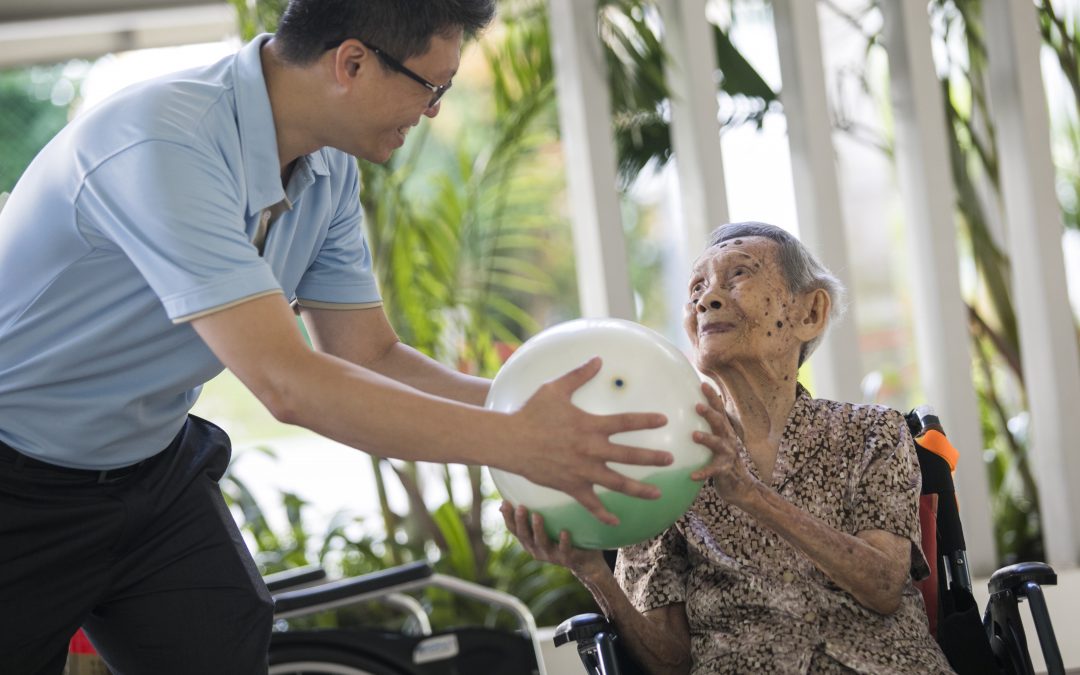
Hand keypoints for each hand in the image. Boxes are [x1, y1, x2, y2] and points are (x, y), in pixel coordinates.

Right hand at [500, 501, 607, 578]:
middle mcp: (536, 548)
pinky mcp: (566, 558)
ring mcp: (550, 555)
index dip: (508, 517)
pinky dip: (563, 541)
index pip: (514, 529)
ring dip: (538, 528)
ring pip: (541, 542)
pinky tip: (564, 532)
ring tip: (537, 515)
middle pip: (525, 535)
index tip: (505, 502)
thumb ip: (532, 513)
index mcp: (528, 541)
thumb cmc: (560, 536)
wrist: (584, 559)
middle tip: (520, 507)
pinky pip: (564, 549)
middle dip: (521, 521)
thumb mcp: (545, 526)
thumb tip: (513, 498)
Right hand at [508, 357, 671, 525]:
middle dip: (652, 458)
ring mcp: (582, 471)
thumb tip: (597, 359)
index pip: (626, 422)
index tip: (664, 421)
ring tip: (657, 493)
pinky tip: (616, 521)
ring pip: (617, 483)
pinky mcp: (571, 486)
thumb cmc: (531, 413)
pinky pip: (591, 504)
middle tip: (670, 460)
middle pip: (630, 455)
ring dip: (639, 489)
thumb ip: (579, 375)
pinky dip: (603, 514)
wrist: (510, 441)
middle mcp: (591, 450)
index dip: (647, 421)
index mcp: (590, 426)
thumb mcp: (555, 389)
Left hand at [689, 382, 756, 503]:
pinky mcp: (725, 471)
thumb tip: (679, 415)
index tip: (702, 383)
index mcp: (724, 430)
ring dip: (707, 438)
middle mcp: (728, 439)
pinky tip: (692, 475)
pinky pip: (713, 471)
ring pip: (718, 444)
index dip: (712, 396)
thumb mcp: (715, 441)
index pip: (719, 409)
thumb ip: (704, 428)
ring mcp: (728, 454)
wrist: (739, 486)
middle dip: (710, 413)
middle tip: (697, 405)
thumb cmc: (721, 460)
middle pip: (720, 422)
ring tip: (694, 435)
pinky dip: (703, 472)